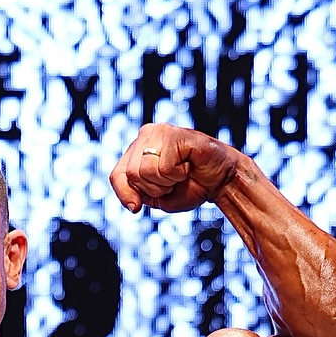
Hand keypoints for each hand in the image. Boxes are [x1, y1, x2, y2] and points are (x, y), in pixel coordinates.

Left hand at [110, 125, 242, 214]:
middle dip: (153, 188)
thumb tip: (133, 204)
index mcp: (136, 150)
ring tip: (180, 172)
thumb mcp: (157, 198)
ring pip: (145, 171)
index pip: (116, 175)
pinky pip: (164, 167)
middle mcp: (145, 136)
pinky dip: (177, 174)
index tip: (140, 205)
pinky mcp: (175, 134)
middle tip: (172, 182)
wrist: (219, 180)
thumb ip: (137, 195)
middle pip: (132, 175)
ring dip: (166, 181)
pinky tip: (188, 165)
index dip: (126, 194)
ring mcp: (159, 131)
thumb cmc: (189, 186)